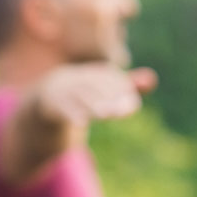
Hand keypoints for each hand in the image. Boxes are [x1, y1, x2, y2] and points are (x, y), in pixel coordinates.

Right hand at [35, 63, 158, 126]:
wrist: (44, 100)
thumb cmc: (82, 95)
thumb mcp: (103, 89)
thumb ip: (126, 86)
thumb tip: (153, 79)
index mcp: (90, 73)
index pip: (108, 77)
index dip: (121, 89)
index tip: (132, 105)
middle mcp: (75, 78)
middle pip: (93, 86)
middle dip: (108, 97)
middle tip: (122, 111)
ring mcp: (60, 90)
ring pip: (77, 96)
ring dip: (91, 104)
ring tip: (105, 114)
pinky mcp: (48, 105)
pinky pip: (60, 108)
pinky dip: (70, 114)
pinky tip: (81, 123)